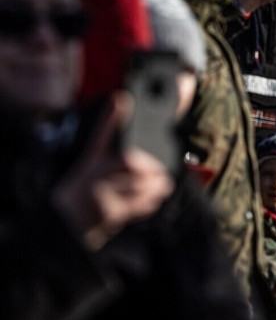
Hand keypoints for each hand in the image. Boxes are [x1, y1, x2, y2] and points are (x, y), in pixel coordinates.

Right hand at [52, 93, 174, 250]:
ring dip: (156, 185)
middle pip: (128, 161)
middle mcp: (94, 174)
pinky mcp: (109, 213)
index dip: (111, 117)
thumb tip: (120, 100)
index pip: (101, 133)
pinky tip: (156, 198)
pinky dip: (150, 202)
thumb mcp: (92, 159)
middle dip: (150, 165)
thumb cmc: (85, 183)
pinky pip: (136, 206)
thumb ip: (108, 132)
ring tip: (164, 184)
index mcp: (92, 159)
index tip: (120, 100)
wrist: (66, 219)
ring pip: (137, 185)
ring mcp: (101, 194)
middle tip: (161, 170)